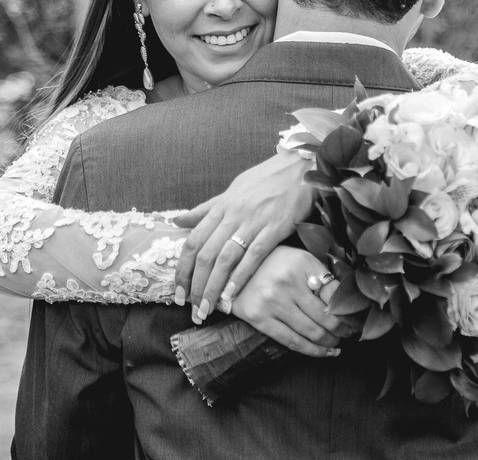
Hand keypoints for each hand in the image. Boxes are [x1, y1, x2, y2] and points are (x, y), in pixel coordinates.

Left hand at [172, 150, 312, 322]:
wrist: (300, 167)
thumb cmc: (266, 179)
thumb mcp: (233, 190)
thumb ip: (207, 209)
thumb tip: (178, 220)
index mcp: (221, 207)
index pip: (193, 242)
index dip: (183, 269)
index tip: (178, 291)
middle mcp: (233, 215)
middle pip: (206, 255)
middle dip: (195, 286)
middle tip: (192, 310)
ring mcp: (253, 222)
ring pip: (225, 259)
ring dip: (214, 288)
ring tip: (208, 310)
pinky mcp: (275, 228)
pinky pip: (253, 256)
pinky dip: (240, 277)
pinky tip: (232, 295)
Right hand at [228, 246, 350, 357]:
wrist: (230, 269)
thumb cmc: (272, 262)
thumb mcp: (298, 257)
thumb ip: (320, 273)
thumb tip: (348, 299)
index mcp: (302, 262)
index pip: (335, 293)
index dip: (349, 310)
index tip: (356, 318)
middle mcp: (287, 282)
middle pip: (327, 316)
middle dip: (343, 330)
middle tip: (350, 334)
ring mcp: (272, 302)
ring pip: (312, 332)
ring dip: (331, 342)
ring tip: (339, 343)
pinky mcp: (259, 318)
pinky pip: (293, 342)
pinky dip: (314, 351)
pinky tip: (327, 353)